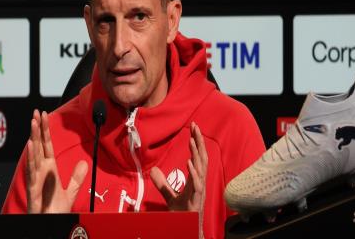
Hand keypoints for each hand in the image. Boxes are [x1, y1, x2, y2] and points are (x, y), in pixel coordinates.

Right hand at [26, 109, 87, 212]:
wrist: (50, 227)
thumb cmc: (54, 213)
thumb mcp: (70, 193)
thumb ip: (76, 178)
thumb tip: (84, 162)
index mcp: (48, 170)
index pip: (47, 145)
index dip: (45, 130)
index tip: (44, 115)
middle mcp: (41, 172)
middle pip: (39, 146)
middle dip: (37, 129)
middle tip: (36, 112)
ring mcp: (36, 179)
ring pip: (34, 154)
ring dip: (33, 138)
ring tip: (33, 122)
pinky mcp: (33, 190)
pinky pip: (32, 171)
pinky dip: (31, 158)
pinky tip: (31, 145)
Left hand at [150, 122, 207, 238]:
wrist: (186, 229)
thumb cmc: (182, 214)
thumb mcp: (170, 196)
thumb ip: (162, 183)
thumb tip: (153, 170)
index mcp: (196, 179)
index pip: (198, 157)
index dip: (197, 142)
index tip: (193, 128)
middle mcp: (200, 182)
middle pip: (202, 158)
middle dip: (199, 141)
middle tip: (195, 125)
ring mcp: (199, 190)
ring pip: (201, 168)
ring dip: (197, 154)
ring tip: (192, 140)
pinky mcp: (196, 199)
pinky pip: (197, 184)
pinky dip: (194, 173)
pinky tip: (190, 162)